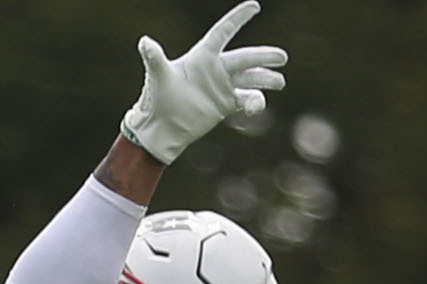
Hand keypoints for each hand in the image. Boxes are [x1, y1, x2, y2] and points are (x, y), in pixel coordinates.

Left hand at [120, 2, 286, 162]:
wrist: (162, 128)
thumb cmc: (158, 100)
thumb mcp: (158, 77)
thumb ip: (154, 58)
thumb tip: (144, 42)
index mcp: (202, 56)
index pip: (223, 32)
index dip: (238, 18)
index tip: (255, 6)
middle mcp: (215, 68)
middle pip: (245, 58)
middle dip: (264, 57)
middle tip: (282, 57)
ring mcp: (222, 86)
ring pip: (251, 79)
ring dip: (266, 79)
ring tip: (280, 82)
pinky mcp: (226, 103)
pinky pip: (247, 99)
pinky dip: (255, 103)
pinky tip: (255, 110)